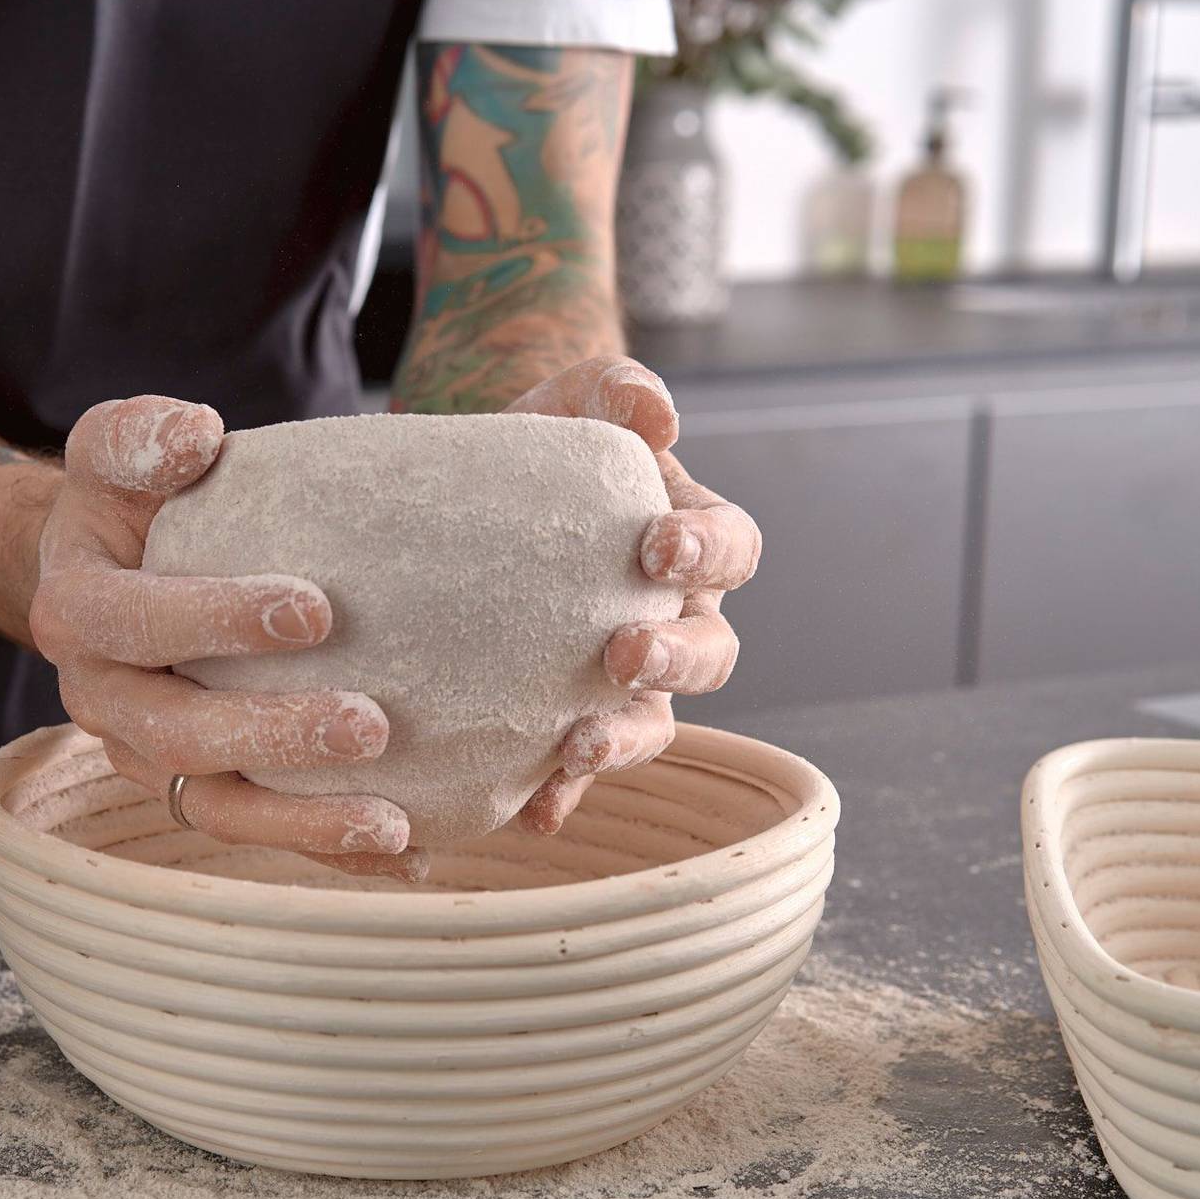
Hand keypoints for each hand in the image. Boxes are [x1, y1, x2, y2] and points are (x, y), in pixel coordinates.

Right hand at [30, 396, 422, 880]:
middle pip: (176, 733)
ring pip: (214, 807)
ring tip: (390, 821)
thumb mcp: (120, 450)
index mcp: (77, 610)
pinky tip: (410, 852)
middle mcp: (101, 697)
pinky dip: (328, 849)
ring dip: (302, 821)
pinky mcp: (197, 790)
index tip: (315, 609)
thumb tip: (196, 435)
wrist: (114, 568)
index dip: (215, 620)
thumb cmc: (136, 499)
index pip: (134, 621)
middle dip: (271, 734)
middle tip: (370, 724)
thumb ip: (140, 434)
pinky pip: (260, 830)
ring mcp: (146, 755)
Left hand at [503, 356, 761, 832]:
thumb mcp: (569, 400)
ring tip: (578, 746)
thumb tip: (655, 415)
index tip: (656, 547)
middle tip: (621, 651)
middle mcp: (673, 620)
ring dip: (625, 739)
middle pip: (712, 653)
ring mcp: (623, 680)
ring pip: (656, 723)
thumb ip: (615, 389)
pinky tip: (530, 808)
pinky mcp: (562, 718)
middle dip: (675, 657)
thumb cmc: (536, 444)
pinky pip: (576, 771)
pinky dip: (558, 792)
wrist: (465, 497)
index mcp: (690, 542)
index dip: (709, 553)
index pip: (733, 550)